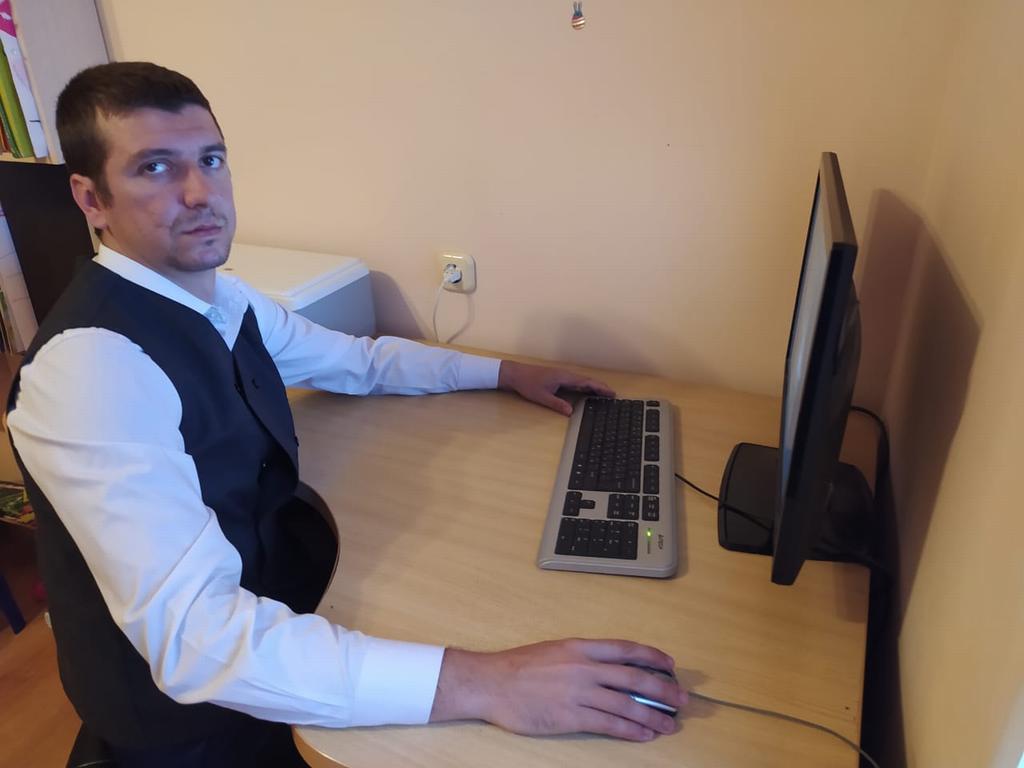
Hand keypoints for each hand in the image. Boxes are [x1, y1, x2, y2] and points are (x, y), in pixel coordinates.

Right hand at [429, 639, 687, 740]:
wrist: (492, 682)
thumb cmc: (520, 666)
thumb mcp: (556, 650)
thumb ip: (584, 657)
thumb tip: (613, 667)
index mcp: (581, 646)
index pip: (626, 649)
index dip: (652, 656)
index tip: (670, 664)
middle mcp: (584, 667)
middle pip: (634, 678)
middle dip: (663, 689)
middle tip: (682, 699)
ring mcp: (578, 693)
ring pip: (627, 704)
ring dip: (653, 716)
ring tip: (669, 724)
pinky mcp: (570, 717)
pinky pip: (609, 724)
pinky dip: (630, 730)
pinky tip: (644, 734)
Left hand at [498, 360, 614, 415]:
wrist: (516, 374)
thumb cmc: (528, 384)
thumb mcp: (542, 397)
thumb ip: (557, 404)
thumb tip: (571, 412)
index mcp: (564, 377)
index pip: (586, 382)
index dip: (599, 387)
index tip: (610, 392)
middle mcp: (565, 374)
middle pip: (587, 380)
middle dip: (600, 386)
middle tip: (612, 394)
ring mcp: (562, 375)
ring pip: (582, 380)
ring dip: (593, 386)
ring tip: (604, 393)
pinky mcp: (558, 377)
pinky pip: (575, 381)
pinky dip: (585, 385)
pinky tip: (587, 391)